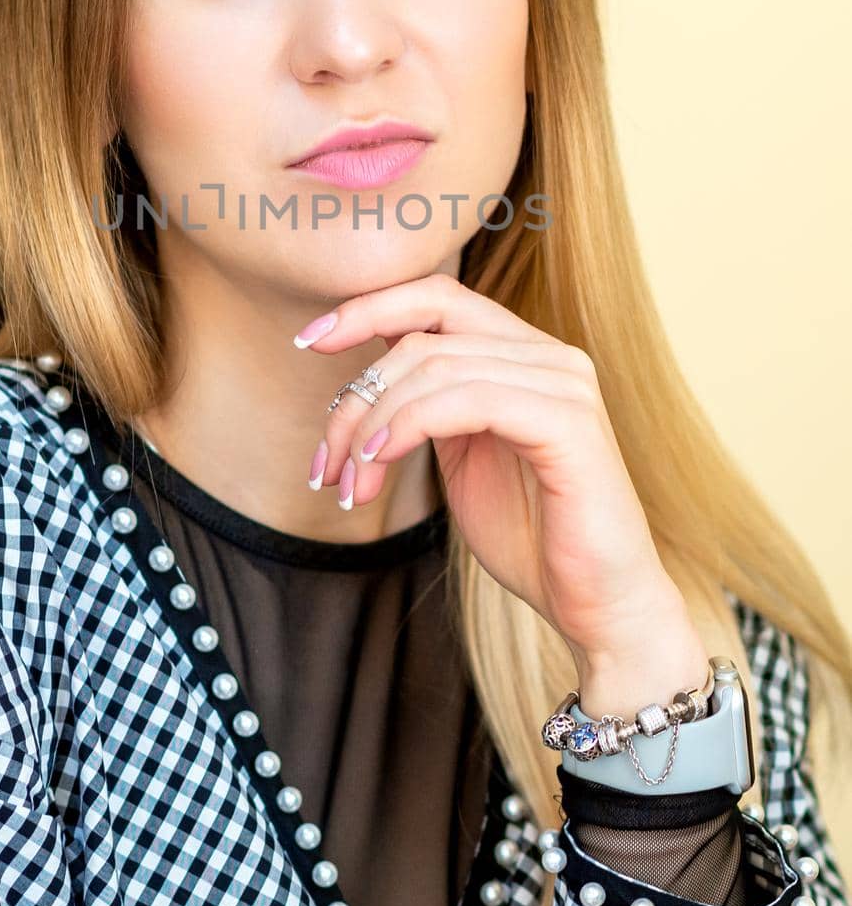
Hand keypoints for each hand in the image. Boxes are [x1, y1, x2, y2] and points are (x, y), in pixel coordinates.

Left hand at [295, 272, 708, 700]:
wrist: (598, 608)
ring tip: (350, 483)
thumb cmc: (532, 537)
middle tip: (325, 463)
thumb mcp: (460, 456)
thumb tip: (362, 376)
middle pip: (424, 335)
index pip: (436, 297)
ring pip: (435, 367)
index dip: (368, 307)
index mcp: (524, 355)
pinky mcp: (570, 423)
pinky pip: (468, 398)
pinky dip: (409, 425)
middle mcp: (550, 355)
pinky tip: (378, 463)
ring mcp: (565, 384)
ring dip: (373, 425)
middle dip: (357, 396)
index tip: (307, 339)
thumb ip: (426, 405)